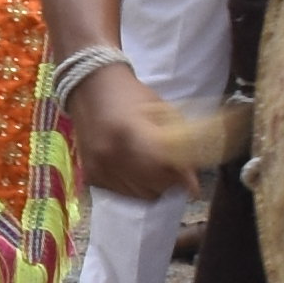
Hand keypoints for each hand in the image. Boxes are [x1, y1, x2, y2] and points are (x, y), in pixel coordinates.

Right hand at [67, 59, 199, 201]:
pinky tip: (135, 170)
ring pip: (140, 194)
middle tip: (175, 172)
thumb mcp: (161, 111)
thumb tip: (192, 177)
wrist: (90, 88)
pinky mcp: (91, 176)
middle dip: (170, 182)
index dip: (182, 178)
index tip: (193, 184)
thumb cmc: (131, 95)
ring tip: (156, 170)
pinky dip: (134, 187)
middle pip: (154, 186)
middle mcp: (110, 155)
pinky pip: (123, 194)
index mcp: (130, 133)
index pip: (163, 168)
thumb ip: (179, 142)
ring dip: (153, 186)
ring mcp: (99, 167)